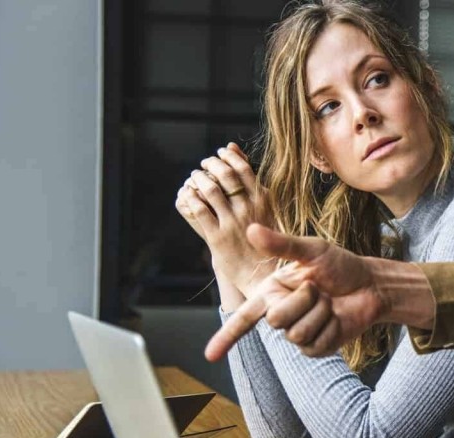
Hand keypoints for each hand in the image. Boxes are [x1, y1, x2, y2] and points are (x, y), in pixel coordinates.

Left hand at [174, 142, 274, 294]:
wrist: (262, 273)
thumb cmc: (264, 237)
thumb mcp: (265, 206)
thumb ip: (249, 178)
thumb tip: (232, 147)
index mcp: (264, 201)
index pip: (243, 168)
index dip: (228, 157)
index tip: (219, 153)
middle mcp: (249, 210)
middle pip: (225, 175)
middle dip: (211, 164)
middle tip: (204, 164)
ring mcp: (233, 223)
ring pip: (210, 190)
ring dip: (198, 178)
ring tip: (195, 177)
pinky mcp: (217, 237)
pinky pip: (199, 210)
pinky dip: (190, 197)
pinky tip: (188, 194)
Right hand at [204, 224, 387, 360]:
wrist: (370, 285)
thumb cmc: (340, 265)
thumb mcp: (312, 250)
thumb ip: (282, 244)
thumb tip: (250, 230)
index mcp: (272, 292)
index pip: (244, 317)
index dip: (226, 337)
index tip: (209, 356)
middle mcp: (281, 314)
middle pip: (276, 319)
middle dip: (303, 300)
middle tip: (318, 289)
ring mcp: (299, 334)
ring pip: (297, 333)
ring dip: (320, 313)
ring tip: (329, 302)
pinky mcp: (317, 348)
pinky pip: (315, 344)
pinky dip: (330, 328)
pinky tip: (337, 318)